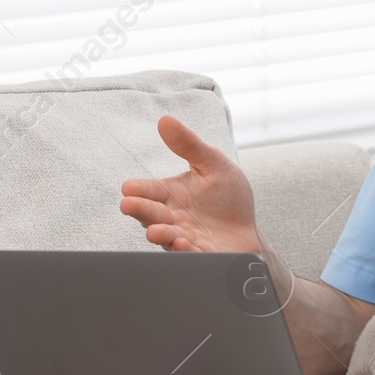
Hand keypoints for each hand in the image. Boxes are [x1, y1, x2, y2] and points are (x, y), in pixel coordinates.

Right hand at [119, 115, 260, 252]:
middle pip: (151, 214)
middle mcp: (172, 218)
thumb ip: (189, 145)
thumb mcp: (212, 164)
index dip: (138, 190)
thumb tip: (165, 119)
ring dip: (161, 234)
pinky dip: (186, 251)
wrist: (247, 230)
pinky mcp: (201, 255)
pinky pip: (191, 255)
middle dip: (140, 210)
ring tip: (156, 231)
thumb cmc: (227, 197)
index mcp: (171, 195)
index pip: (149, 191)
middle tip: (128, 205)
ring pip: (167, 237)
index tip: (129, 188)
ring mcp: (184, 238)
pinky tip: (184, 244)